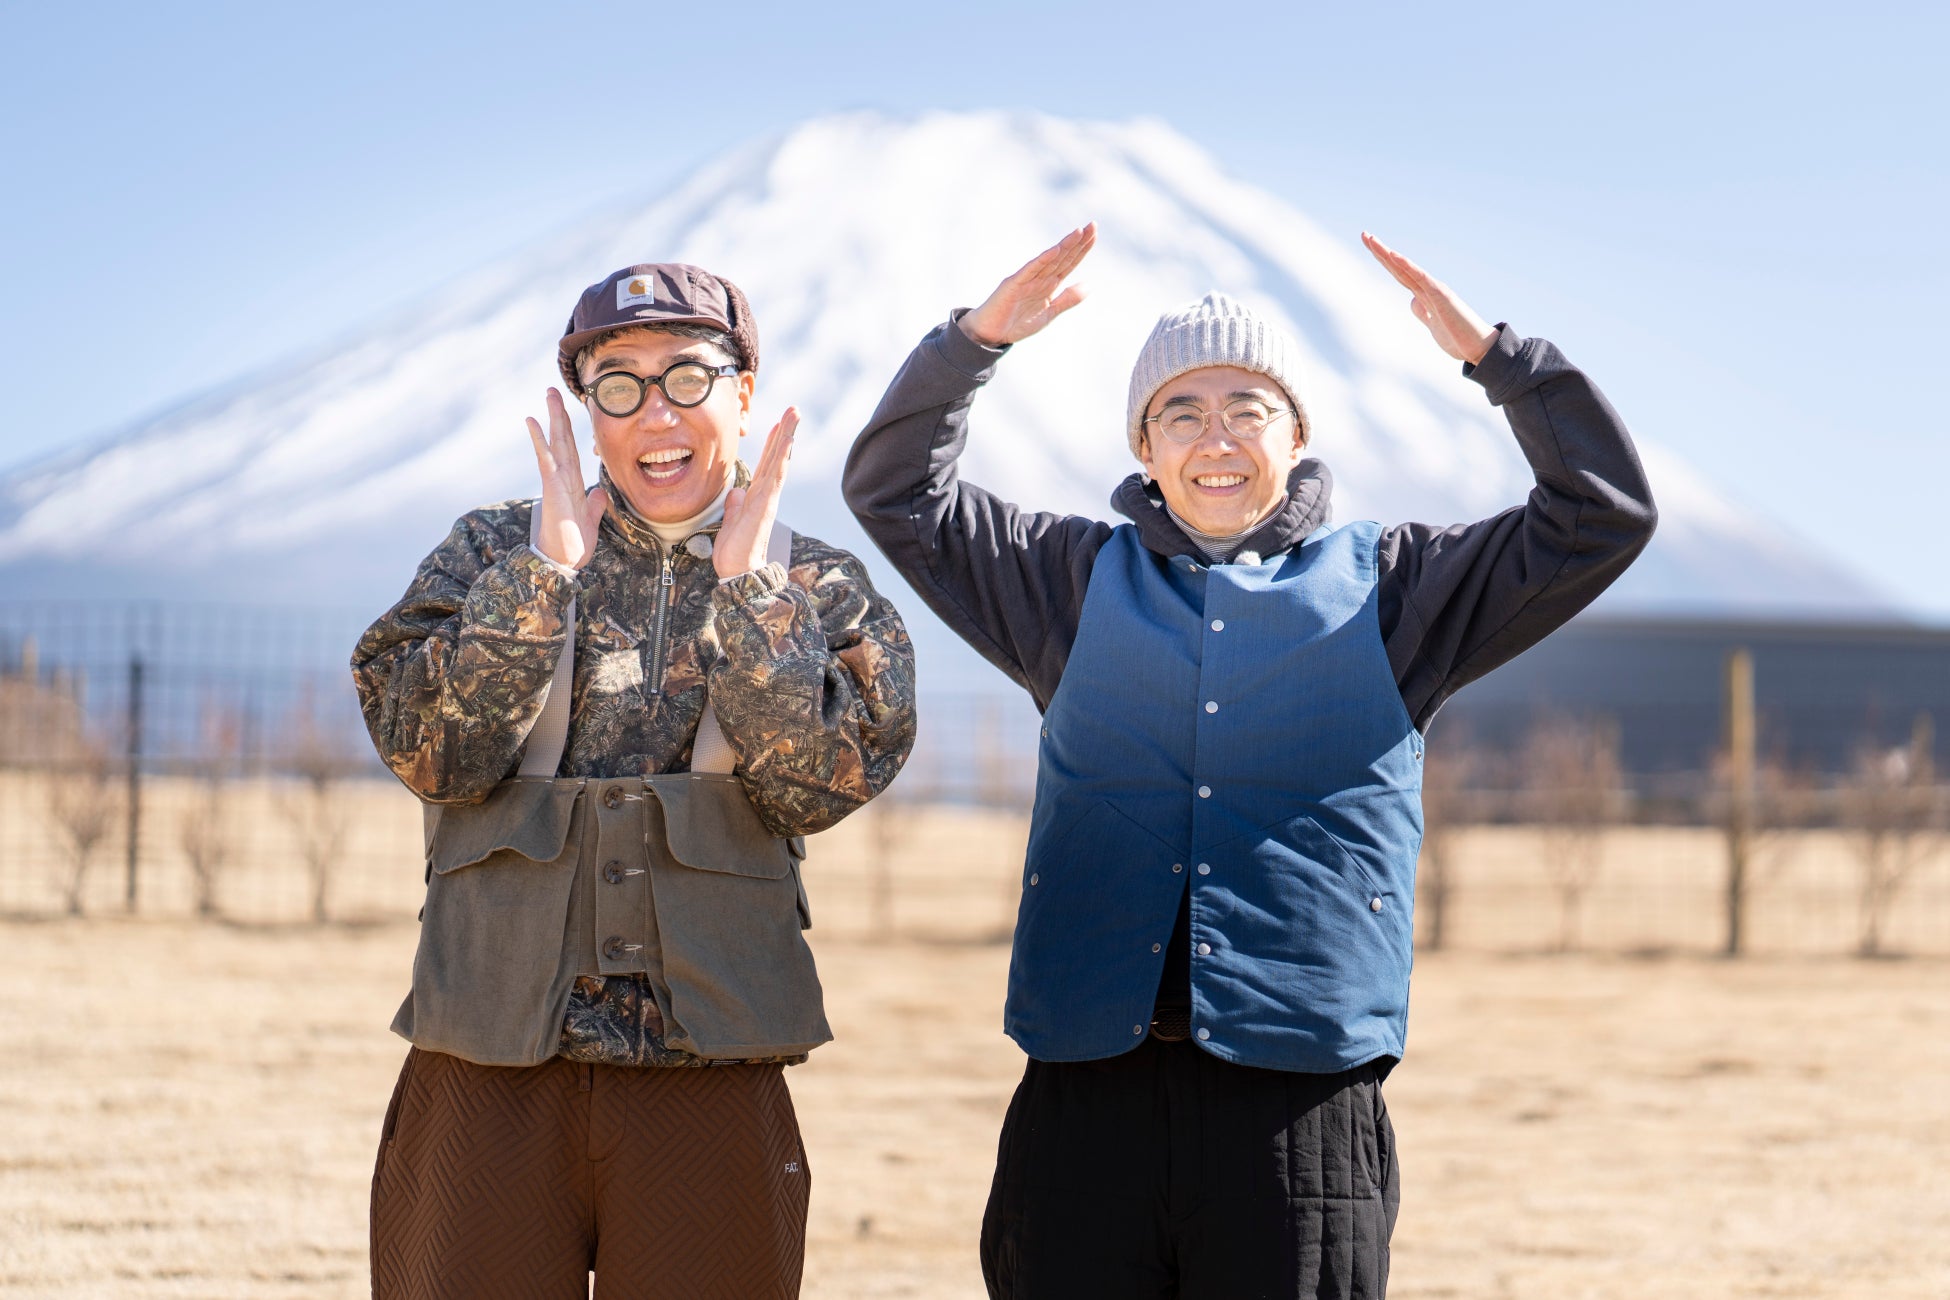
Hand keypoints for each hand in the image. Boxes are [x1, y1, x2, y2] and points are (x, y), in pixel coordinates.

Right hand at [524, 387, 608, 568]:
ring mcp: (556, 481)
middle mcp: (563, 477)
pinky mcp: (552, 488)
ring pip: (555, 443)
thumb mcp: (590, 519)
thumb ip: (595, 505)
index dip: (570, 429)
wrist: (563, 562)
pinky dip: (540, 440)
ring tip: (548, 395)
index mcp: (572, 482)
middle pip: (562, 439)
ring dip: (551, 418)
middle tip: (553, 390)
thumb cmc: (573, 544)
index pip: (571, 449)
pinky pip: (546, 459)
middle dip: (559, 414)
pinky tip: (533, 422)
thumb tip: (600, 492)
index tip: (568, 409)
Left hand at [716, 407, 797, 578]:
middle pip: (778, 457)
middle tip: (794, 409)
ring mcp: (768, 498)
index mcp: (757, 498)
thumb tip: (735, 493)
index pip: (767, 465)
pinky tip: (787, 439)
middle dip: (785, 432)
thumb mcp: (730, 522)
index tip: (778, 424)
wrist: (738, 572)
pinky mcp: (766, 503)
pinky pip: (776, 475)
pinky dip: (782, 456)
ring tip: (794, 414)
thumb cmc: (734, 552)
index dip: (773, 444)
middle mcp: (766, 494)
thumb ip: (734, 506)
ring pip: (780, 460)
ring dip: (787, 436)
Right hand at [959, 222, 1096, 346]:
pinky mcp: (1014, 283)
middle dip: (1078, 241)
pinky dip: (1042, 260)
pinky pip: (1030, 270)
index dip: (1082, 249)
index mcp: (1049, 285)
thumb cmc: (1017, 324)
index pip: (1069, 263)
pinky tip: (1055, 250)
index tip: (1094, 234)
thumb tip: (1088, 286)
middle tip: (1093, 224)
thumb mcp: (1049, 314)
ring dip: (1064, 245)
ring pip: (1050, 259)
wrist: (992, 334)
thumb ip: (1067, 300)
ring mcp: (1027, 279)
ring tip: (1079, 231)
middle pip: (1063, 257)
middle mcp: (1040, 278)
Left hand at [1362, 232, 1497, 365]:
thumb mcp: (1433, 326)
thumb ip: (1424, 312)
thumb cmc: (1459, 338)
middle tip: (1365, 234)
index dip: (1384, 261)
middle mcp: (1428, 289)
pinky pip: (1421, 278)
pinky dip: (1407, 266)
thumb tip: (1413, 302)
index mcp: (1424, 295)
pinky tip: (1393, 256)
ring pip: (1406, 269)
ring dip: (1389, 254)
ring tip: (1372, 240)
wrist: (1480, 349)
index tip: (1370, 246)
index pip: (1400, 274)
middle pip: (1399, 267)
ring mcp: (1435, 290)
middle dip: (1381, 252)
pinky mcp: (1442, 296)